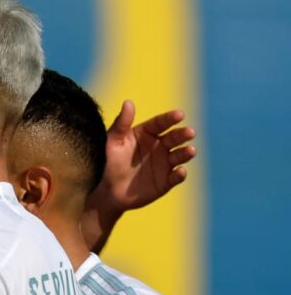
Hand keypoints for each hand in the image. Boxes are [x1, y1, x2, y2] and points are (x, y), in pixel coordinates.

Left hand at [83, 102, 196, 250]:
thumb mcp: (111, 142)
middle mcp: (159, 146)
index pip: (161, 123)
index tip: (179, 115)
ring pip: (180, 155)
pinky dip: (180, 174)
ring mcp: (164, 163)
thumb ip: (121, 124)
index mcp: (147, 133)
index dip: (170, 119)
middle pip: (174, 137)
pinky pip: (176, 177)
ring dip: (186, 153)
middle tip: (189, 132)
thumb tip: (128, 102)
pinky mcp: (166, 181)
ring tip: (190, 151)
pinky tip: (180, 171)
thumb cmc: (106, 162)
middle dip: (183, 135)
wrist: (104, 191)